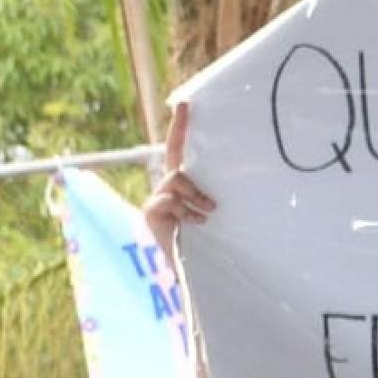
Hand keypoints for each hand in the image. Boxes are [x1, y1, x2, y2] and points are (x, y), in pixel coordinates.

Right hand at [142, 104, 212, 258]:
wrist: (172, 274)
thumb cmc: (195, 247)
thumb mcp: (205, 218)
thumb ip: (207, 202)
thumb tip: (227, 193)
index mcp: (179, 188)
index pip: (177, 151)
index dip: (179, 128)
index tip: (185, 103)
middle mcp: (165, 189)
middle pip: (173, 154)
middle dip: (178, 128)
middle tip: (185, 105)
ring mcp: (155, 200)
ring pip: (177, 178)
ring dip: (195, 194)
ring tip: (208, 212)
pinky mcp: (150, 212)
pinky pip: (171, 199)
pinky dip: (187, 211)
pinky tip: (197, 223)